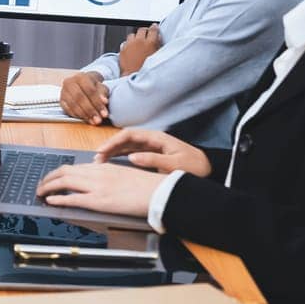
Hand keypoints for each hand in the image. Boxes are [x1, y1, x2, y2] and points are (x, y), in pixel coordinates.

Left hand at [35, 162, 162, 219]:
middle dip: (48, 179)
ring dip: (48, 187)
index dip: (59, 172)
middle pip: (64, 172)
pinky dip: (58, 199)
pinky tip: (50, 200)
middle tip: (40, 185)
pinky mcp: (100, 201)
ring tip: (40, 192)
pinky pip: (73, 198)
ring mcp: (98, 187)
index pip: (74, 167)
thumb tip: (96, 179)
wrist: (159, 192)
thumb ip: (108, 175)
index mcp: (104, 167)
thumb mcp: (123, 174)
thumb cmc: (146, 186)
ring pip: (65, 182)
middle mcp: (98, 174)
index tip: (52, 177)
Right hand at [59, 71, 109, 124]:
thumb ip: (103, 93)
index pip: (89, 90)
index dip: (97, 102)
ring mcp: (64, 92)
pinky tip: (85, 119)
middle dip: (90, 110)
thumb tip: (104, 101)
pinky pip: (68, 110)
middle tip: (98, 119)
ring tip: (93, 121)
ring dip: (84, 115)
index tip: (104, 112)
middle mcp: (70, 83)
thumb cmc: (93, 86)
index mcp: (81, 77)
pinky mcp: (61, 101)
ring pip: (73, 105)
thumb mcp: (101, 87)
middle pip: (80, 98)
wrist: (83, 84)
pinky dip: (78, 116)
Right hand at [93, 128, 211, 176]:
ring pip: (126, 146)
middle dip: (109, 146)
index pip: (130, 134)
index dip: (114, 141)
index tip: (103, 150)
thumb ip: (153, 160)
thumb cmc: (194, 166)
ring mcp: (151, 146)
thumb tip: (132, 157)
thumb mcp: (174, 164)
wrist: (207, 169)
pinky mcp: (151, 154)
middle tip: (97, 158)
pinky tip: (111, 162)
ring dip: (112, 151)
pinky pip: (131, 152)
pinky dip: (120, 156)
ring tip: (100, 161)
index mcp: (157, 137)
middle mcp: (152, 139)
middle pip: (125, 139)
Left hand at [118, 24, 161, 75]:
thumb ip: (157, 45)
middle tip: (146, 35)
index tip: (154, 27)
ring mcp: (129, 45)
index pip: (153, 29)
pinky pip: (125, 42)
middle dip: (144, 31)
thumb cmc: (146, 69)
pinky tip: (131, 49)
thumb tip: (157, 38)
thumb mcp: (156, 56)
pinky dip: (128, 44)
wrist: (134, 77)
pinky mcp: (122, 49)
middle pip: (141, 30)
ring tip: (138, 43)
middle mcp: (139, 41)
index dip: (154, 28)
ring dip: (135, 37)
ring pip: (132, 35)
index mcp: (150, 42)